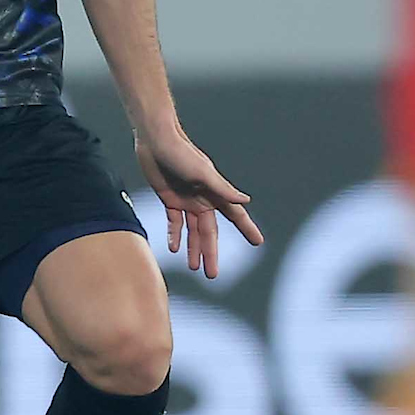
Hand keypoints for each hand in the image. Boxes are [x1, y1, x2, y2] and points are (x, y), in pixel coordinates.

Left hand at [136, 127, 262, 279]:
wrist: (155, 139)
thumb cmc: (181, 152)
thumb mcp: (203, 172)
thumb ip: (223, 189)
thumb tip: (246, 200)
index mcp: (215, 193)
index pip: (235, 215)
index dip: (247, 228)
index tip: (258, 242)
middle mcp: (203, 199)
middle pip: (209, 231)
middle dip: (211, 253)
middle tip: (212, 275)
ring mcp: (186, 199)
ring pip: (191, 230)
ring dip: (193, 248)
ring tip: (194, 268)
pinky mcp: (169, 198)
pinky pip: (174, 222)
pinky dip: (175, 235)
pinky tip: (174, 249)